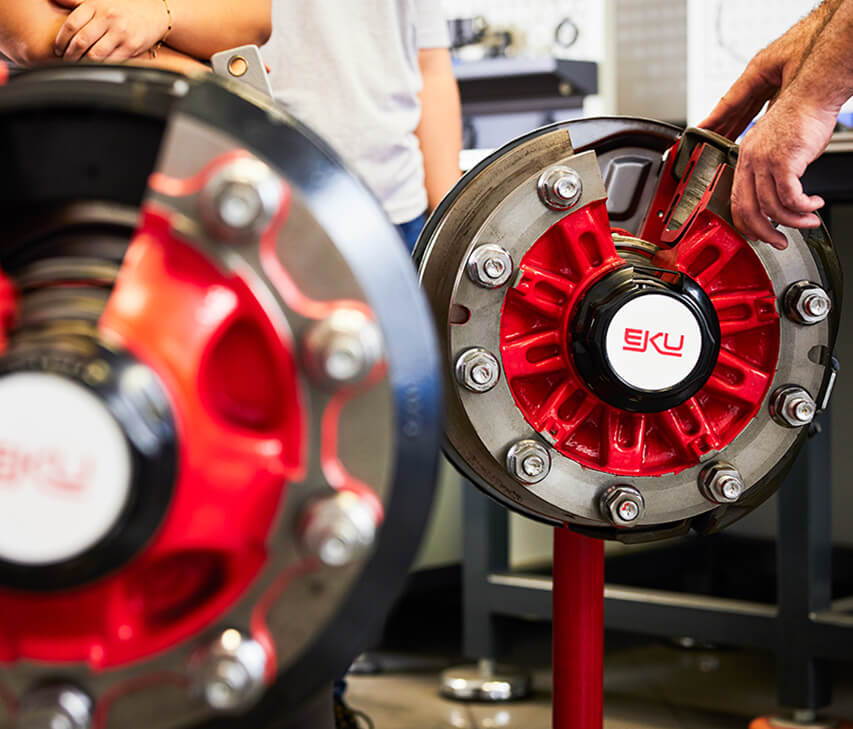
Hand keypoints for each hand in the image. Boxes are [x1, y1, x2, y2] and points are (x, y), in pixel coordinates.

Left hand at [52, 0, 169, 62]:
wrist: (155, 14)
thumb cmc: (124, 8)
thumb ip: (76, 1)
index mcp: (96, 5)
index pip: (72, 24)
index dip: (62, 39)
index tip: (58, 49)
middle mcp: (108, 18)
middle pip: (81, 41)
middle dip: (70, 54)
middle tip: (65, 61)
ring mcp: (120, 33)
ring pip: (95, 54)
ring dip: (83, 63)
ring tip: (78, 66)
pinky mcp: (131, 46)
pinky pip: (112, 60)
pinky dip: (100, 66)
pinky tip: (94, 69)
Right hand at [700, 20, 815, 138]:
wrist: (841, 32)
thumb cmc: (821, 40)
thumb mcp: (792, 77)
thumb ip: (777, 103)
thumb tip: (767, 127)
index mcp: (759, 69)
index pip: (730, 100)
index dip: (714, 119)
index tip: (700, 131)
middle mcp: (765, 72)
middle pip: (738, 105)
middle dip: (724, 125)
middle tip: (710, 143)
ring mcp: (777, 76)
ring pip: (752, 105)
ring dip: (740, 122)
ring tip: (728, 140)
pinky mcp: (790, 79)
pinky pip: (768, 103)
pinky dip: (759, 117)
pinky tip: (758, 128)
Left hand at [729, 94, 833, 248]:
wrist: (813, 94)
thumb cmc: (799, 117)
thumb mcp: (776, 147)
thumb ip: (770, 171)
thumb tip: (775, 199)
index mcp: (744, 158)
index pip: (737, 200)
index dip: (746, 223)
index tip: (757, 234)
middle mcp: (750, 160)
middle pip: (748, 210)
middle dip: (764, 232)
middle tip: (779, 242)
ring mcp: (765, 161)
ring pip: (771, 207)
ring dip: (793, 220)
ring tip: (808, 220)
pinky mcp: (784, 161)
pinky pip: (790, 197)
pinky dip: (803, 207)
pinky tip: (814, 205)